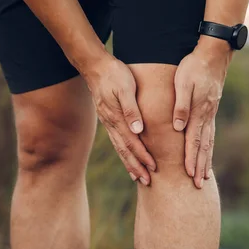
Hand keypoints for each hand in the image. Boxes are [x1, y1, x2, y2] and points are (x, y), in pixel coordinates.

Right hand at [83, 54, 155, 184]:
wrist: (95, 66)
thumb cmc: (114, 74)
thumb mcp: (125, 88)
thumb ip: (131, 109)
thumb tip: (139, 130)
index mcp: (117, 118)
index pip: (132, 142)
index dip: (143, 156)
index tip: (154, 168)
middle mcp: (111, 124)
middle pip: (125, 151)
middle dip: (136, 167)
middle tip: (147, 181)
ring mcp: (108, 123)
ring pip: (120, 148)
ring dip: (129, 163)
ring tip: (139, 177)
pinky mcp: (108, 120)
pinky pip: (116, 141)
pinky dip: (123, 153)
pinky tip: (128, 158)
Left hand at [173, 37, 231, 188]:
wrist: (213, 54)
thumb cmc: (193, 67)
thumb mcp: (183, 83)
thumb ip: (181, 106)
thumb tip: (179, 127)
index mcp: (199, 111)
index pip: (193, 140)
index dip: (191, 158)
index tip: (189, 174)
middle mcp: (207, 116)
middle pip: (204, 147)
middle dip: (201, 167)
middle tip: (200, 185)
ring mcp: (211, 114)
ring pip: (209, 142)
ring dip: (206, 160)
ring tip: (205, 176)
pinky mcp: (211, 110)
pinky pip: (210, 134)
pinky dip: (209, 148)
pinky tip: (208, 155)